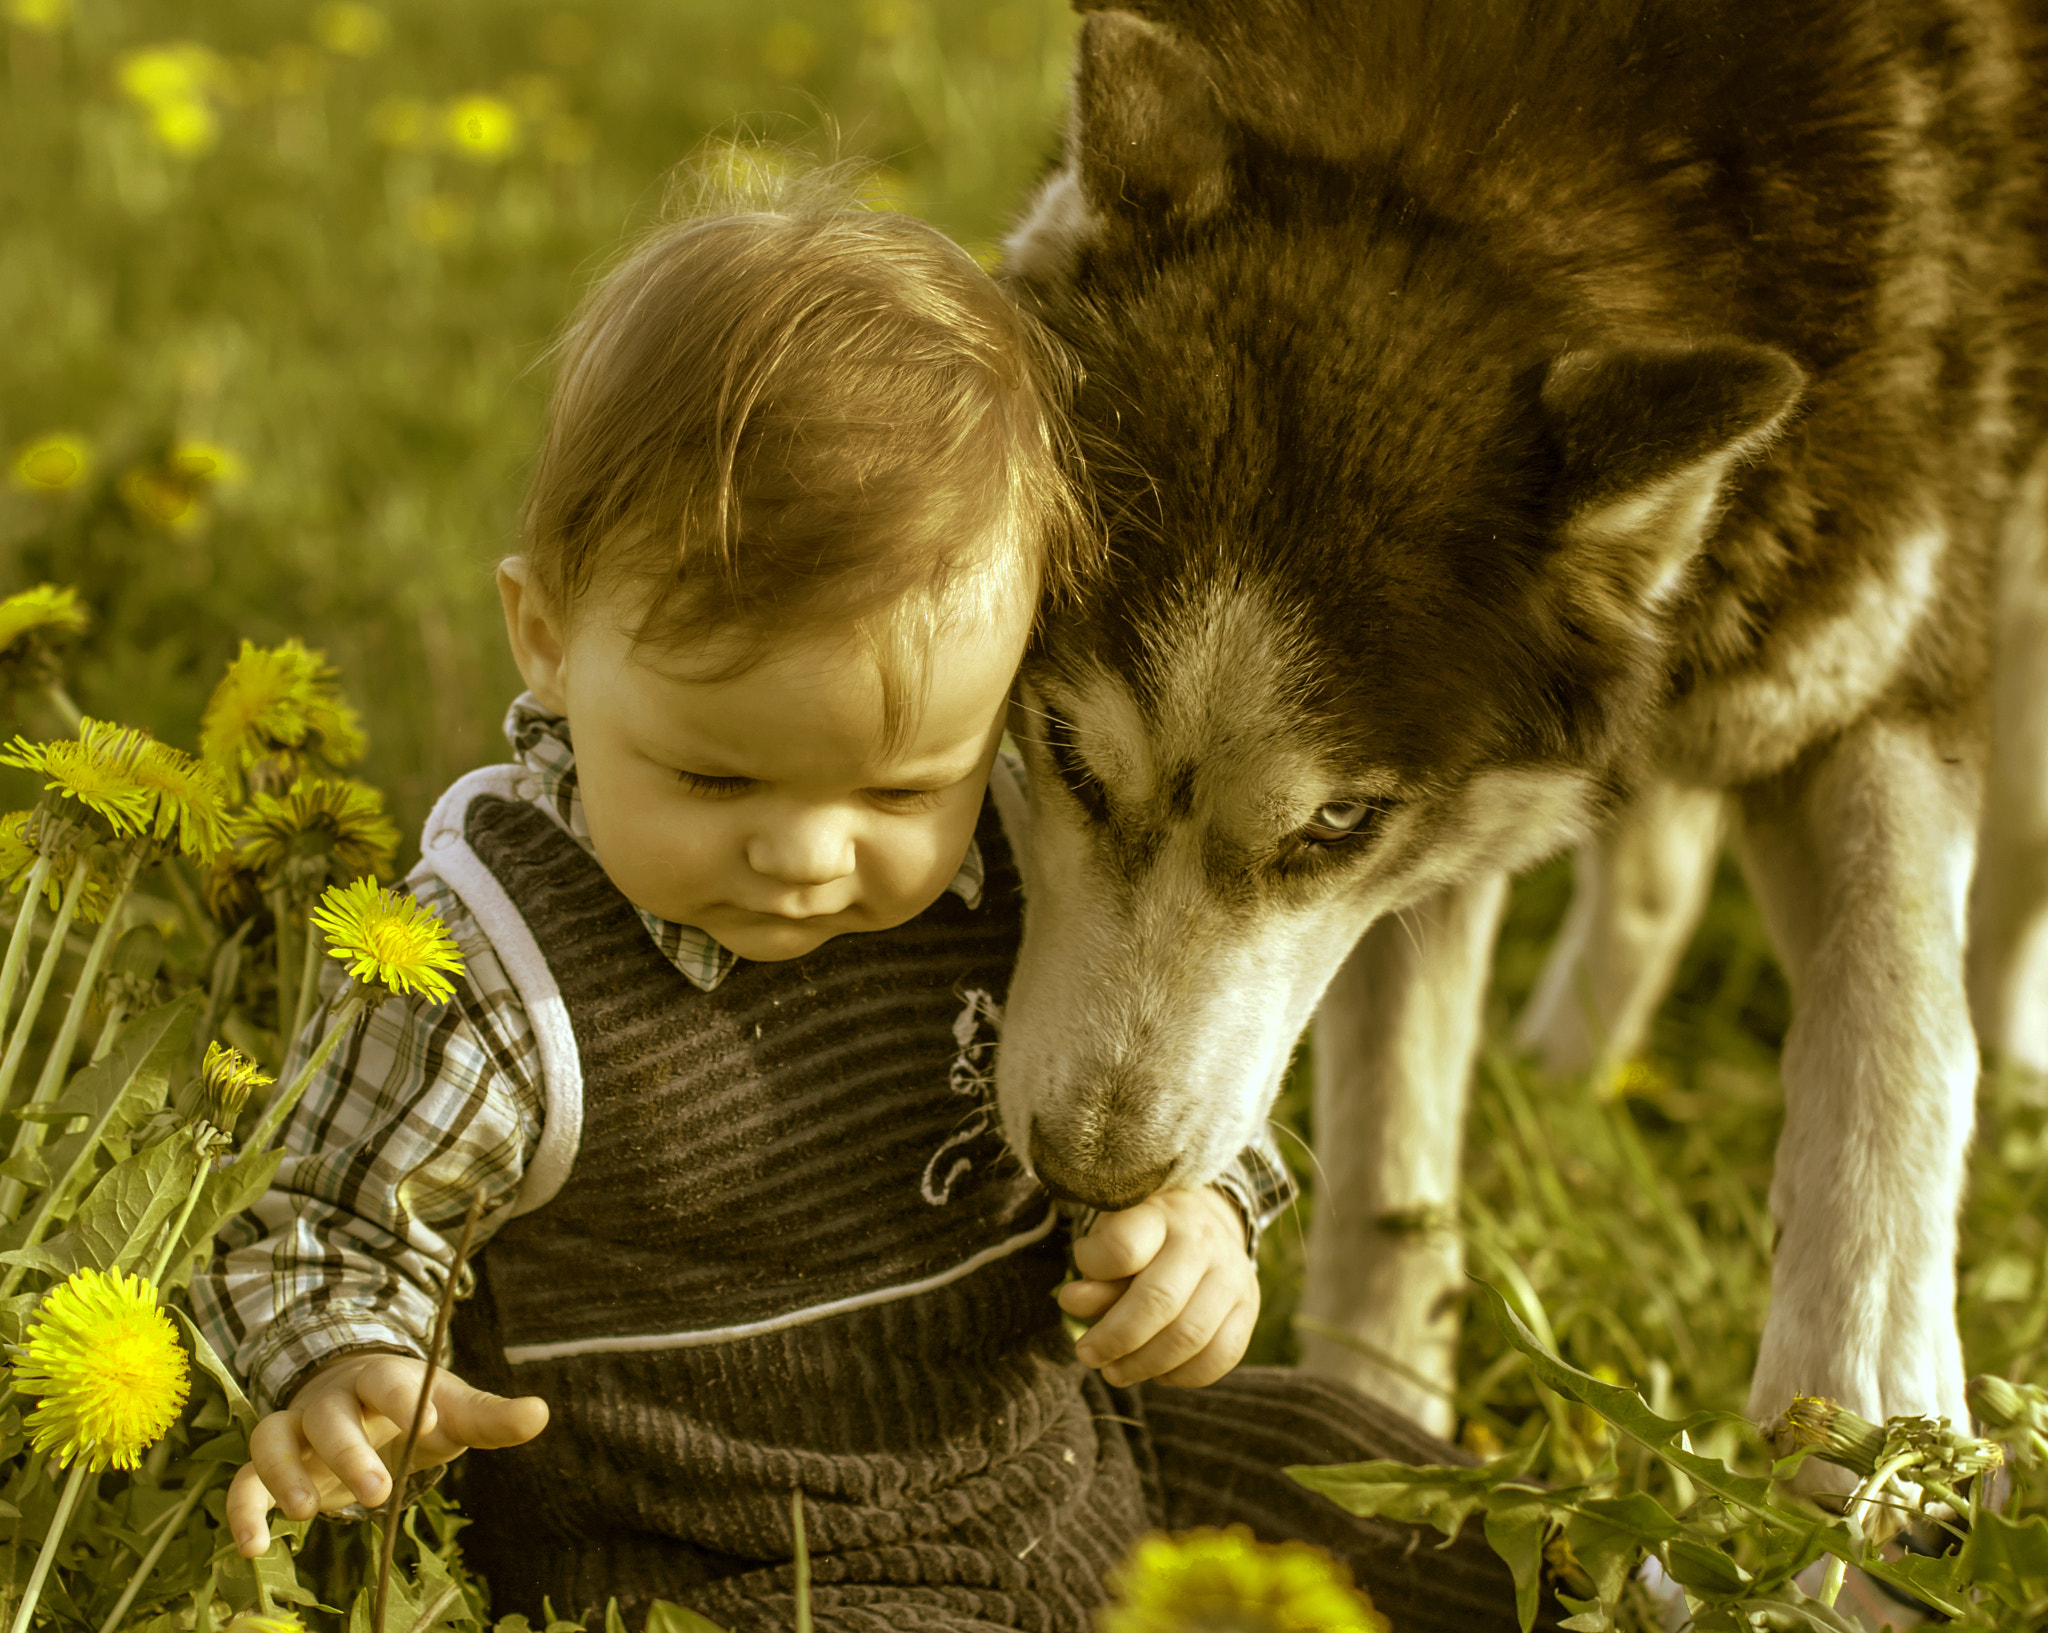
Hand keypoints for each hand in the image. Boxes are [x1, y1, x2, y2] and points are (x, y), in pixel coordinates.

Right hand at [226, 1352, 548, 1557]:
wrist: (364, 1405)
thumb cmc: (417, 1409)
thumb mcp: (455, 1412)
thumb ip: (492, 1417)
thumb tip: (540, 1414)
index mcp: (383, 1379)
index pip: (388, 1380)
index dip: (405, 1399)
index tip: (431, 1425)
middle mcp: (333, 1400)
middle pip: (328, 1415)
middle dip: (349, 1451)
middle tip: (380, 1492)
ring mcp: (297, 1430)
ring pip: (271, 1437)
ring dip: (282, 1472)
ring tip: (304, 1514)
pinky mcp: (273, 1467)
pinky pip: (242, 1481)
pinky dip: (241, 1510)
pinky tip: (253, 1548)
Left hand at [1056, 1186, 1259, 1388]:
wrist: (1206, 1223)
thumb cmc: (1145, 1237)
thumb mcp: (1112, 1237)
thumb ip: (1093, 1272)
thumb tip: (1072, 1302)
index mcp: (1159, 1214)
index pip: (1122, 1247)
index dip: (1091, 1274)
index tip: (1070, 1291)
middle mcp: (1203, 1240)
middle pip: (1158, 1301)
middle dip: (1115, 1339)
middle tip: (1087, 1355)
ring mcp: (1232, 1275)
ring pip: (1189, 1336)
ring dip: (1143, 1366)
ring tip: (1114, 1371)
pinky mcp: (1249, 1308)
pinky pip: (1220, 1357)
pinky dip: (1182, 1376)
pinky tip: (1157, 1373)